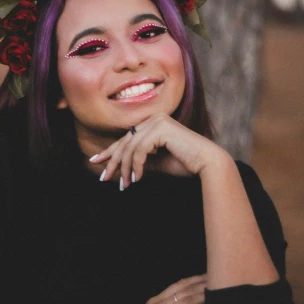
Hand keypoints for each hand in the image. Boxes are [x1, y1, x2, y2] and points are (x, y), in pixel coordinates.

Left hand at [90, 113, 227, 186]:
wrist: (207, 164)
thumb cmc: (186, 164)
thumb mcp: (158, 163)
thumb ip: (142, 161)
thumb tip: (124, 167)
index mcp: (154, 123)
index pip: (127, 138)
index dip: (110, 151)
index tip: (96, 162)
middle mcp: (154, 118)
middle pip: (125, 142)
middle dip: (113, 161)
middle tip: (104, 178)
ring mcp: (158, 121)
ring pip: (130, 147)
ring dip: (126, 168)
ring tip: (125, 185)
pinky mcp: (161, 129)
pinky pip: (140, 150)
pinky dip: (136, 166)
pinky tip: (137, 179)